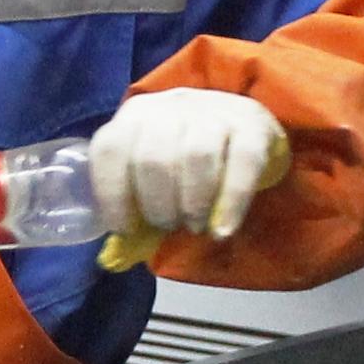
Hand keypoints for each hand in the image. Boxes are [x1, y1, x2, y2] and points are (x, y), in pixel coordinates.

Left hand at [89, 89, 291, 266]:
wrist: (243, 126)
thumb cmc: (188, 160)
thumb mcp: (155, 174)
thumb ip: (135, 208)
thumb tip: (114, 258)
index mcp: (136, 115)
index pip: (110, 149)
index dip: (113, 195)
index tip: (126, 230)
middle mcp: (172, 106)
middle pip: (154, 157)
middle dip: (158, 205)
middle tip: (169, 226)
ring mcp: (215, 111)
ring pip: (196, 155)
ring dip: (192, 203)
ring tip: (194, 226)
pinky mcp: (253, 124)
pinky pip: (243, 163)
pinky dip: (231, 203)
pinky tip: (223, 230)